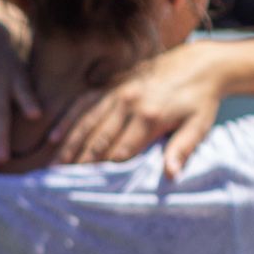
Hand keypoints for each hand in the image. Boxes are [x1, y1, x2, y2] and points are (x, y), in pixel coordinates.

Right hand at [48, 43, 226, 178]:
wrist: (200, 63)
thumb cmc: (201, 100)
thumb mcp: (199, 124)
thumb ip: (182, 148)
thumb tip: (171, 174)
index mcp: (150, 116)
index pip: (121, 152)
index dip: (104, 172)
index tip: (88, 190)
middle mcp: (128, 103)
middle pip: (98, 140)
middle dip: (79, 163)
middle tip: (60, 184)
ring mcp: (117, 92)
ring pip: (86, 123)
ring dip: (69, 146)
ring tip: (52, 167)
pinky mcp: (112, 84)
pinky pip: (84, 103)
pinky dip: (68, 120)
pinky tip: (54, 137)